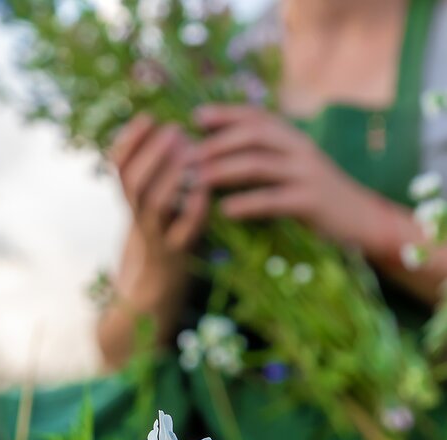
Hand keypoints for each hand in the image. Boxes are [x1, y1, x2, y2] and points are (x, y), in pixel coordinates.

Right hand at [111, 114, 208, 254]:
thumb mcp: (152, 195)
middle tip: (174, 130)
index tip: (148, 116)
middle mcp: (139, 214)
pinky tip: (204, 188)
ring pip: (155, 204)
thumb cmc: (164, 225)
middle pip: (134, 183)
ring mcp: (158, 234)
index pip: (118, 166)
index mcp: (131, 197)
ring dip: (170, 176)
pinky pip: (183, 232)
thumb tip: (166, 119)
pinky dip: (193, 209)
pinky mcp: (180, 251)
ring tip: (190, 153)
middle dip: (151, 154)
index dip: (129, 141)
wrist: (160, 278)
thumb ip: (154, 164)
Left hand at [194, 105, 388, 249]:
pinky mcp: (310, 201)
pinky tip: (225, 211)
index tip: (195, 116)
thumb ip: (263, 159)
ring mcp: (306, 173)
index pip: (256, 116)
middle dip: (216, 143)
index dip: (226, 113)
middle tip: (185, 156)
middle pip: (253, 134)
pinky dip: (247, 203)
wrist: (360, 220)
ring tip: (196, 181)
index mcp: (292, 138)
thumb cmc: (315, 197)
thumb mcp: (291, 170)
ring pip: (258, 164)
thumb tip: (217, 157)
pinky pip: (273, 199)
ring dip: (222, 171)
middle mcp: (299, 149)